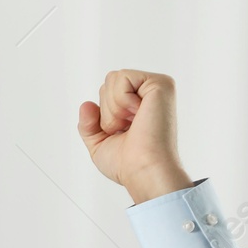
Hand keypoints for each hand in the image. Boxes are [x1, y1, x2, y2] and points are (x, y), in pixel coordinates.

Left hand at [77, 69, 192, 203]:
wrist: (143, 170)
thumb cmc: (127, 164)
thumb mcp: (99, 143)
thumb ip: (88, 124)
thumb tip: (86, 104)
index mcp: (138, 106)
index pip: (106, 92)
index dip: (104, 114)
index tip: (121, 133)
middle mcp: (149, 94)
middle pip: (108, 82)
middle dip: (107, 110)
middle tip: (126, 129)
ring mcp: (157, 88)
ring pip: (113, 78)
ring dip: (113, 107)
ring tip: (132, 123)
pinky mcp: (161, 84)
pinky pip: (122, 77)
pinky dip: (121, 99)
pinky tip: (138, 114)